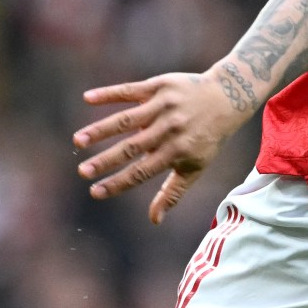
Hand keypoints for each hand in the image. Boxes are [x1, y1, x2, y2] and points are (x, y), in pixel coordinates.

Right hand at [73, 66, 251, 223]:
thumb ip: (172, 193)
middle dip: (105, 161)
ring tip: (78, 140)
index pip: (142, 172)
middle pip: (131, 148)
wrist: (228, 97)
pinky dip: (108, 94)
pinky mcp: (159, 86)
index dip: (117, 183)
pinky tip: (87, 99)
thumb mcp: (195, 166)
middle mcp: (169, 130)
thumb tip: (154, 221)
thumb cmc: (208, 138)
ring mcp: (163, 107)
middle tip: (82, 171)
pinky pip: (130, 90)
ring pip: (126, 120)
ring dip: (100, 130)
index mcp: (177, 152)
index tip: (95, 192)